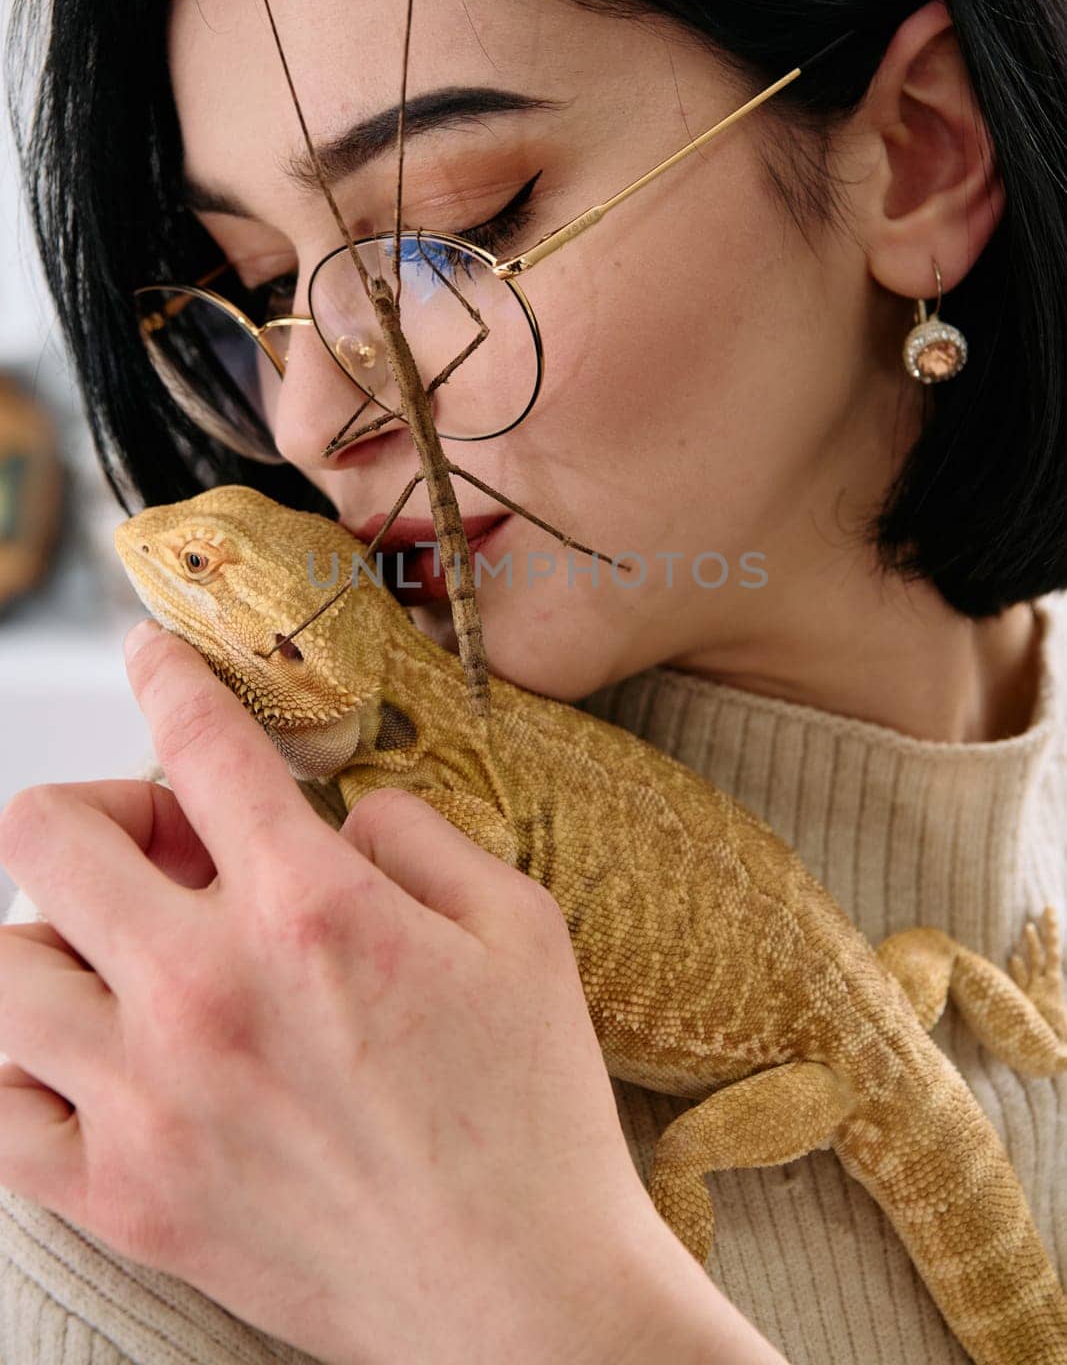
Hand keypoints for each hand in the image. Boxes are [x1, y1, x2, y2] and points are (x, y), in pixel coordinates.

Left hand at [0, 621, 671, 1364]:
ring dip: (52, 930)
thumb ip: (418, 835)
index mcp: (312, 910)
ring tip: (124, 951)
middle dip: (99, 806)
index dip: (163, 672)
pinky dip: (21, 1060)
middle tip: (165, 843)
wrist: (521, 1299)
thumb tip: (338, 814)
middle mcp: (207, 992)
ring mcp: (150, 1102)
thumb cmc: (535, 1109)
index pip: (197, 742)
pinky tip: (87, 1049)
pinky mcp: (126, 1197)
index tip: (151, 654)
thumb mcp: (521, 928)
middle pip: (46, 833)